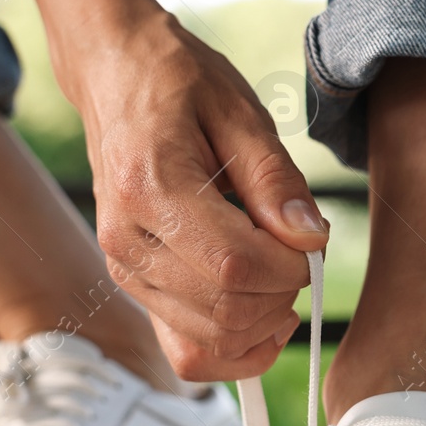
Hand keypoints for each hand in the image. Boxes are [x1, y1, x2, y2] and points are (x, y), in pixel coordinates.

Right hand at [67, 7, 328, 379]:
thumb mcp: (240, 112)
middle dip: (283, 293)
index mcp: (150, 190)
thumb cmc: (177, 83)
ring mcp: (124, 270)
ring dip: (264, 321)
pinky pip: (186, 351)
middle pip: (226, 311)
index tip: (311, 238)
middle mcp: (127, 241)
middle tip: (298, 251)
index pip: (236, 267)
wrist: (114, 74)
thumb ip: (277, 180)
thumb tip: (311, 240)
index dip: (291, 267)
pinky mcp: (133, 286)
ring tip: (278, 272)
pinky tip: (262, 316)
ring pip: (210, 341)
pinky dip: (234, 348)